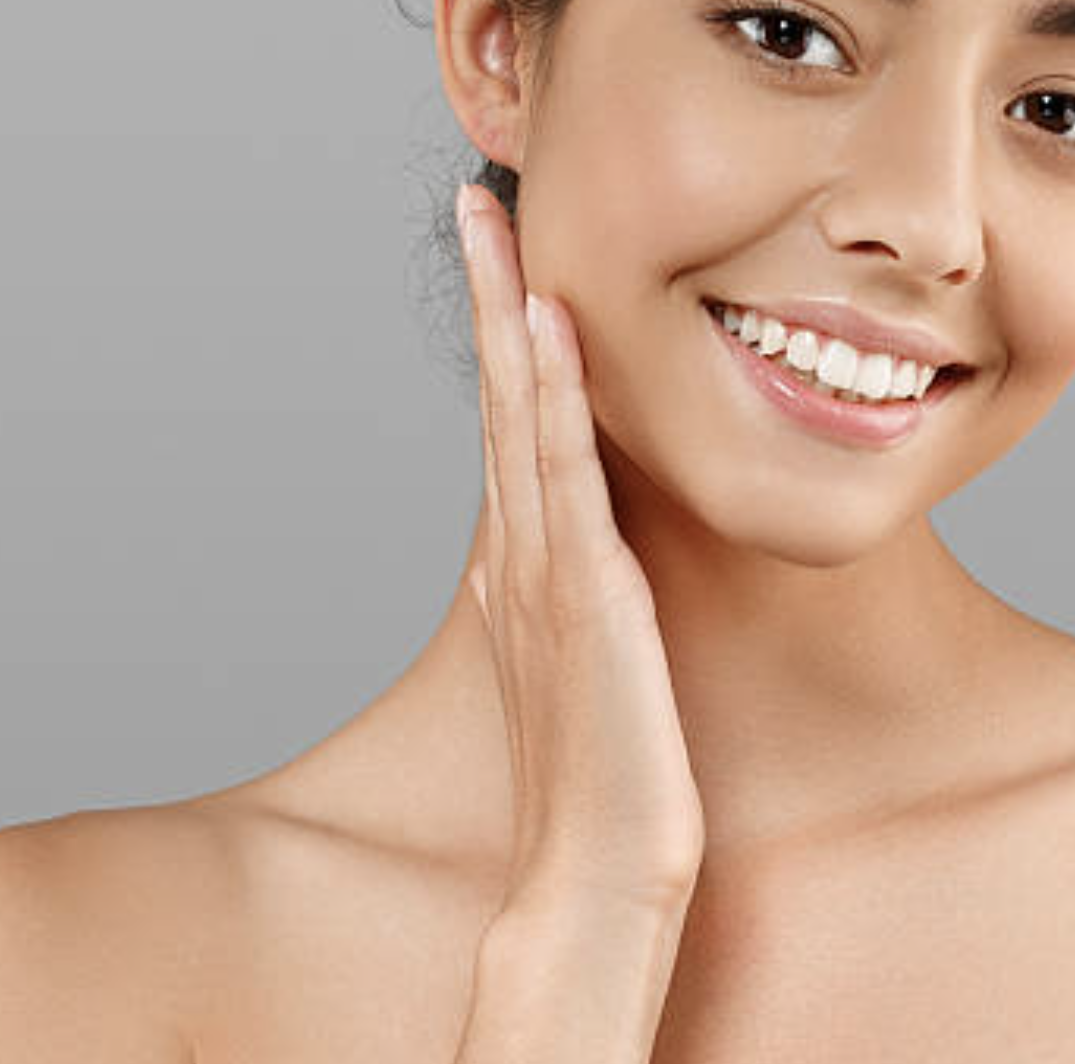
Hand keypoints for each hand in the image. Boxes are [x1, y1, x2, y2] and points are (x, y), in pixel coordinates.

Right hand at [456, 183, 705, 911]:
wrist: (595, 874)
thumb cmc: (601, 777)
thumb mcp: (578, 664)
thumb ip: (556, 597)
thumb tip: (527, 547)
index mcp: (525, 563)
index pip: (509, 424)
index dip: (498, 336)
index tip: (496, 254)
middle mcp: (521, 551)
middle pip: (499, 397)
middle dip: (486, 293)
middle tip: (473, 200)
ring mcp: (544, 567)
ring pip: (519, 414)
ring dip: (502, 312)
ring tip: (491, 221)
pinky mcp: (583, 593)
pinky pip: (566, 472)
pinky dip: (554, 391)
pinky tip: (548, 321)